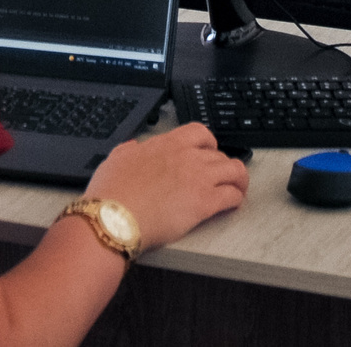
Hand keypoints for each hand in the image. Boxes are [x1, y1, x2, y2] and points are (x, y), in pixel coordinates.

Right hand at [81, 121, 247, 250]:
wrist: (115, 217)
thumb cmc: (112, 193)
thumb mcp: (116, 160)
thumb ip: (128, 150)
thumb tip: (133, 147)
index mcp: (165, 144)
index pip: (199, 132)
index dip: (209, 143)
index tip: (209, 152)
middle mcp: (186, 156)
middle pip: (220, 154)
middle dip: (224, 165)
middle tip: (222, 177)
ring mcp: (198, 178)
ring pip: (234, 171)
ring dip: (239, 180)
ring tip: (238, 189)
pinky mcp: (205, 202)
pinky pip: (233, 195)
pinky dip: (236, 199)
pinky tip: (233, 204)